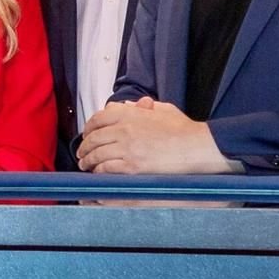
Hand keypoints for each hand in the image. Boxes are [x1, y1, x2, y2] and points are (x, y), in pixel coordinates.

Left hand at [77, 97, 233, 174]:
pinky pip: (106, 169)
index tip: (87, 134)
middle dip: (84, 146)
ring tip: (86, 165)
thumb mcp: (163, 110)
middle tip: (82, 153)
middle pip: (94, 138)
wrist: (195, 147)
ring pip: (96, 154)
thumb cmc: (183, 130)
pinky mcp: (132, 167)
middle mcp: (125, 129)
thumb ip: (143, 107)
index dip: (88, 127)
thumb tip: (129, 105)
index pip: (98, 118)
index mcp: (130, 113)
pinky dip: (99, 172)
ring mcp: (127, 148)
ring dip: (88, 161)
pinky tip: (98, 173)